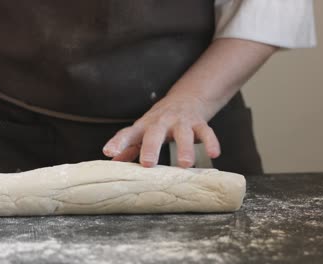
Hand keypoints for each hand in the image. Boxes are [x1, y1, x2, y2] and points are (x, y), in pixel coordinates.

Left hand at [103, 95, 219, 167]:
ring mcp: (181, 122)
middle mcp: (162, 122)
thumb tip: (113, 163)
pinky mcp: (199, 123)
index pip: (128, 133)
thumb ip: (128, 147)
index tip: (109, 152)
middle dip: (151, 147)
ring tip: (185, 164)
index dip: (118, 142)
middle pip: (155, 133)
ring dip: (184, 148)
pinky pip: (207, 131)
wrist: (185, 99)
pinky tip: (214, 154)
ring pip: (183, 133)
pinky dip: (211, 142)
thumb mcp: (142, 132)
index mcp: (144, 126)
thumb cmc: (158, 123)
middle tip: (147, 164)